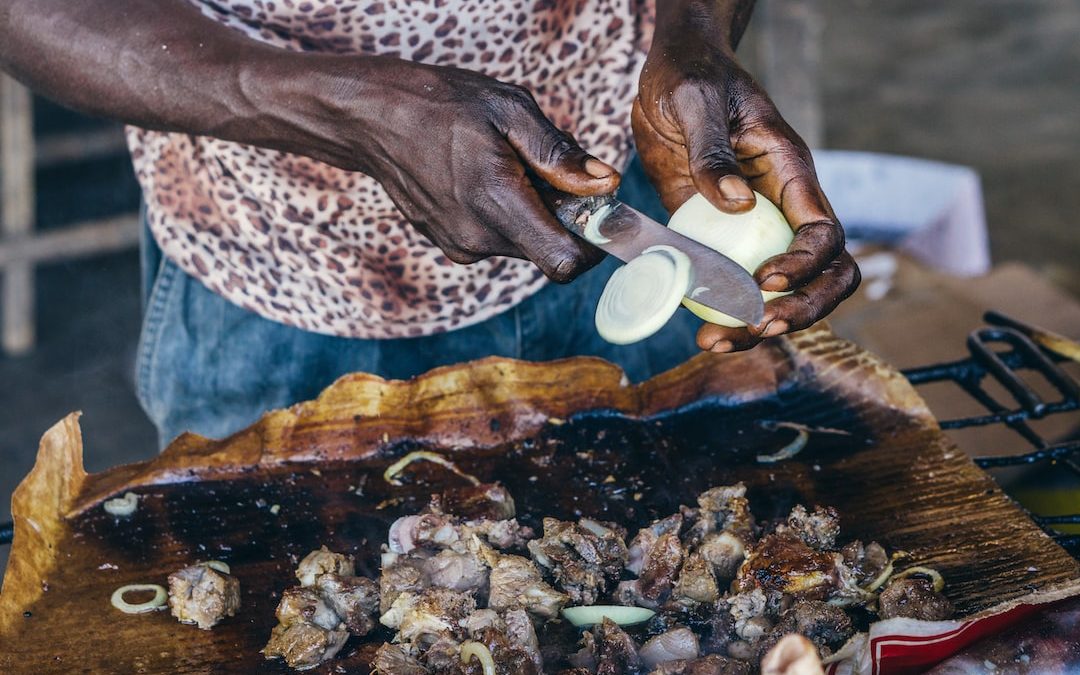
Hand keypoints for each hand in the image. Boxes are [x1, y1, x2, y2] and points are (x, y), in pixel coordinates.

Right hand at [283, 58, 618, 281]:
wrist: (372, 118)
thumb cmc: (441, 104)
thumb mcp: (509, 109)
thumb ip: (559, 153)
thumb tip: (604, 184)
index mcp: (497, 204)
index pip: (564, 263)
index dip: (593, 245)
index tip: (597, 214)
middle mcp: (478, 239)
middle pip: (549, 249)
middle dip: (561, 215)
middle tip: (542, 167)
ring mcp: (461, 246)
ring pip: (525, 242)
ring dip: (532, 211)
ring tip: (506, 165)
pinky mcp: (451, 244)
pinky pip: (498, 237)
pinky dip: (506, 213)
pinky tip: (484, 176)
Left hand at [632, 33, 858, 350]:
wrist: (670, 72)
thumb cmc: (690, 75)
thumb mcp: (696, 102)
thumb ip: (712, 151)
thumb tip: (736, 204)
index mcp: (792, 173)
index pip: (823, 233)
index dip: (804, 267)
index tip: (762, 282)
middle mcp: (782, 206)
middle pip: (823, 275)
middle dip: (797, 312)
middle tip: (751, 330)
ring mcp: (754, 227)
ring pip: (780, 290)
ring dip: (756, 324)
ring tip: (712, 344)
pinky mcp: (720, 237)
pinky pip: (732, 283)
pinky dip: (720, 311)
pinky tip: (693, 326)